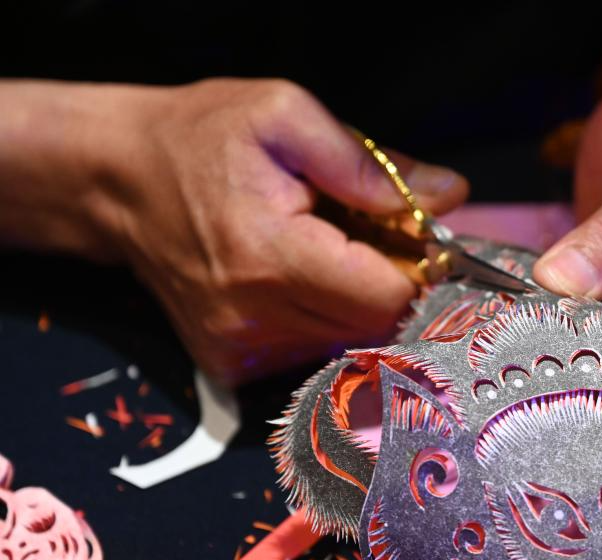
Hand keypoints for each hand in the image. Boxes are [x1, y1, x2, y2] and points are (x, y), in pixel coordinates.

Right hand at [95, 79, 467, 383]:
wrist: (117, 180)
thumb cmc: (201, 139)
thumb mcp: (284, 116)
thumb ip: (371, 165)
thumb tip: (448, 197)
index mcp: (271, 255)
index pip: (387, 298)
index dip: (415, 269)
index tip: (409, 238)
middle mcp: (253, 318)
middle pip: (374, 328)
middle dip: (388, 285)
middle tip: (365, 239)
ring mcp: (238, 350)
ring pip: (346, 346)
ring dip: (354, 305)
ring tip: (324, 255)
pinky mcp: (228, 367)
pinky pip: (310, 355)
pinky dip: (321, 322)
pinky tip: (297, 282)